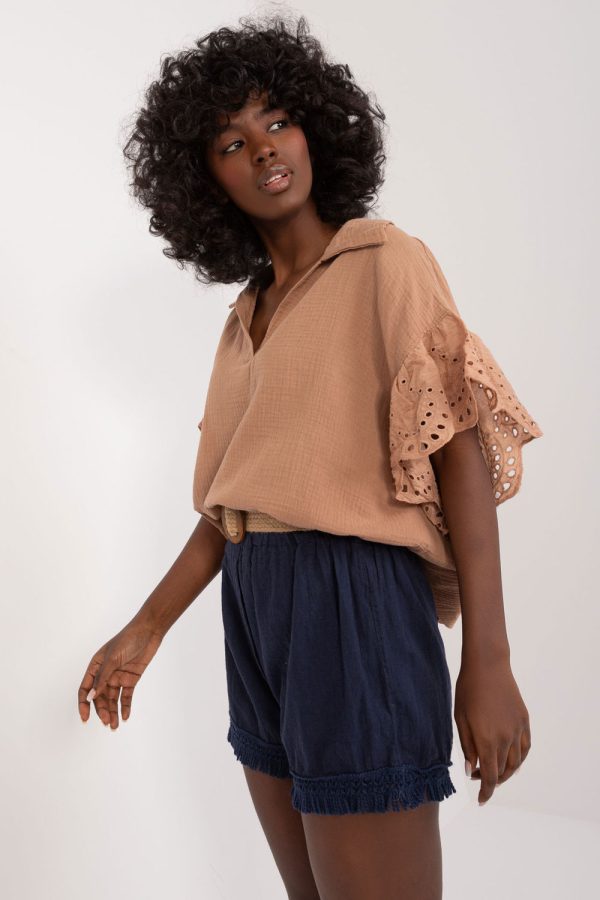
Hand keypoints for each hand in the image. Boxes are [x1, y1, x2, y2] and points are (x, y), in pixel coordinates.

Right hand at [78, 617, 163, 728]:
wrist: (149, 632)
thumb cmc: (127, 639)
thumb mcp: (112, 659)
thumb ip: (102, 678)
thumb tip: (91, 697)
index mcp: (96, 667)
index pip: (86, 689)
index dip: (84, 704)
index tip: (85, 718)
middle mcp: (105, 674)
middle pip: (100, 697)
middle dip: (102, 711)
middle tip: (107, 722)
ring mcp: (118, 677)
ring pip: (113, 699)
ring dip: (113, 712)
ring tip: (115, 726)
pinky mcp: (131, 679)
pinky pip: (126, 696)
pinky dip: (125, 706)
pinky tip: (125, 716)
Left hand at [454, 656, 530, 804]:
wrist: (488, 666)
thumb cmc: (467, 690)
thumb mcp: (460, 719)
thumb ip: (467, 746)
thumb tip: (472, 769)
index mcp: (487, 740)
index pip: (489, 776)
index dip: (486, 791)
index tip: (481, 801)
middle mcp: (506, 739)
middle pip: (502, 771)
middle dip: (490, 780)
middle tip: (476, 776)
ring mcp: (518, 730)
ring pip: (516, 762)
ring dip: (505, 772)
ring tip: (493, 771)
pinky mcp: (524, 720)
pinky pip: (525, 747)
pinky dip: (519, 758)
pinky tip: (510, 760)